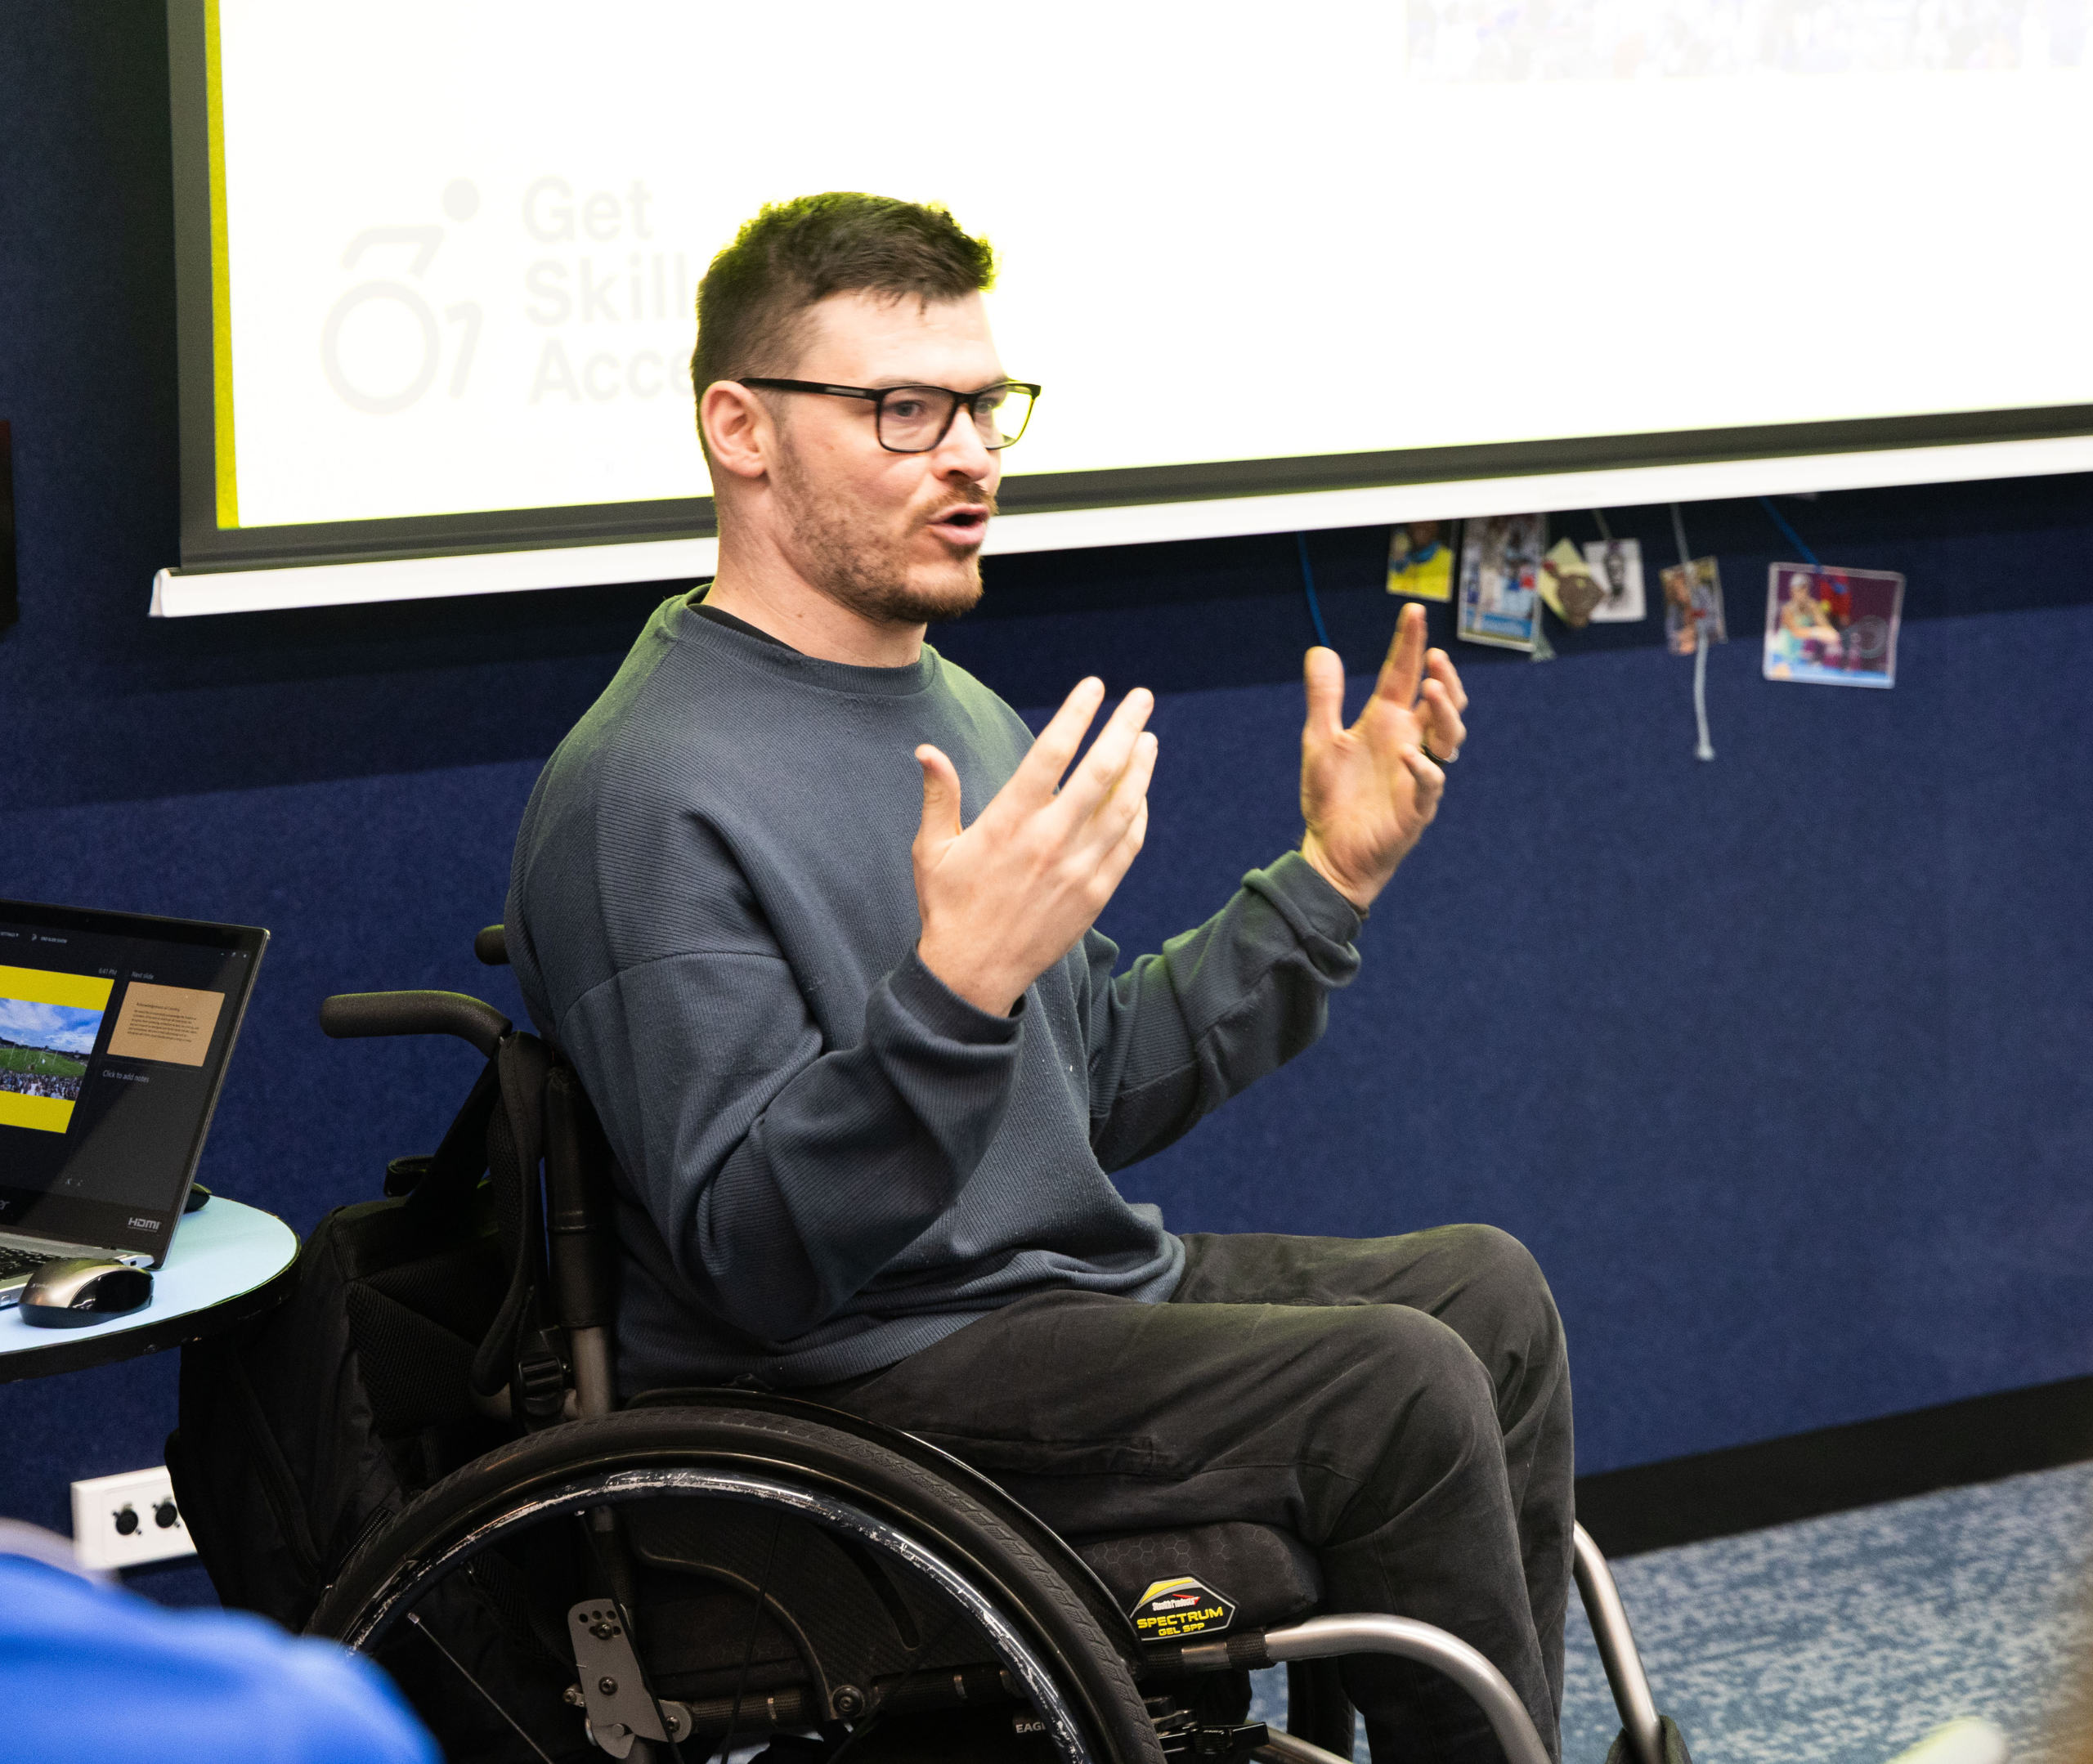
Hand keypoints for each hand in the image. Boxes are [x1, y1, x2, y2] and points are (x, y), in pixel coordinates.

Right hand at [913, 678, 1157, 1015]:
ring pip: (1123, 806)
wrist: (973, 973)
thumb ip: (938, 796)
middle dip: (1125, 728)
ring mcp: (1077, 869)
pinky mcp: (1095, 895)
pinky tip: (1140, 794)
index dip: (1076, 715)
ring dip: (1141, 767)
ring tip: (1148, 738)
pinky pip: (1127, 844)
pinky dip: (1138, 814)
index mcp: (1008, 823)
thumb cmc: (948, 906)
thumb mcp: (932, 849)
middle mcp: (1049, 842)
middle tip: (1142, 697)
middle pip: (1100, 771)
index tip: (1094, 686)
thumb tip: (926, 750)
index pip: (1051, 754)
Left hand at [1298, 602, 1468, 910]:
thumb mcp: (1320, 741)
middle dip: (1444, 676)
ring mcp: (1417, 773)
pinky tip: (1407, 755)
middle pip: (1441, 700)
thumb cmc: (1331, 798)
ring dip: (1445, 711)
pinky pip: (1431, 783)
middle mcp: (1408, 741)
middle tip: (1434, 656)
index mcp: (1386, 722)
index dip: (1410, 643)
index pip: (1403, 674)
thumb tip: (1321, 649)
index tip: (1414, 611)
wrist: (1331, 853)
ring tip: (1431, 689)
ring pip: (1449, 735)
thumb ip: (1324, 697)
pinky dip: (1423, 768)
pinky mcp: (1417, 807)